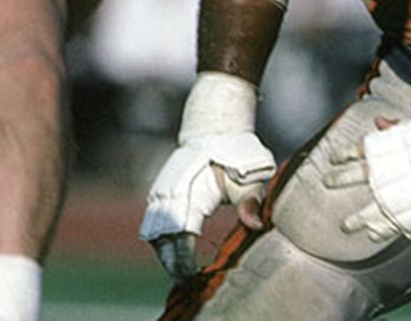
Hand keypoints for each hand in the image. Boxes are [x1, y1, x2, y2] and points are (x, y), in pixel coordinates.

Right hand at [139, 132, 274, 280]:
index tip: (190, 274)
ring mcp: (161, 191)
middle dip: (171, 260)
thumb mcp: (249, 177)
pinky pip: (153, 221)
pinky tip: (172, 251)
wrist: (215, 131)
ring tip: (179, 270)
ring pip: (153, 230)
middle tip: (185, 279)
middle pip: (162, 236)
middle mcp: (170, 192)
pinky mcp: (159, 192)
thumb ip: (250, 202)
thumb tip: (256, 225)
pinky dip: (160, 237)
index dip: (182, 257)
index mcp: (191, 191)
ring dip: (163, 250)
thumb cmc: (236, 156)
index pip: (180, 233)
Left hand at [323, 110, 410, 242]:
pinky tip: (374, 235)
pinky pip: (405, 223)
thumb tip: (379, 122)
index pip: (371, 149)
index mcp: (410, 143)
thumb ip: (407, 123)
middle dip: (346, 180)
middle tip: (326, 184)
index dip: (350, 155)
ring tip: (344, 226)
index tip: (333, 160)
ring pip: (383, 206)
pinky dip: (387, 230)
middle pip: (370, 176)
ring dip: (361, 216)